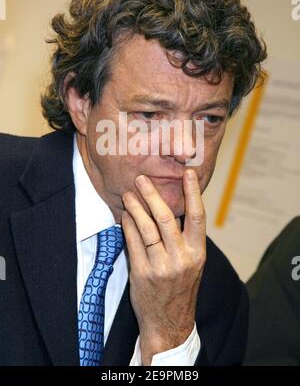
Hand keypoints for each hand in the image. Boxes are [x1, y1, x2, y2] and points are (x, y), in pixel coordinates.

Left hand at [121, 168, 205, 364]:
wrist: (169, 323)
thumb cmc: (180, 288)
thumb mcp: (192, 264)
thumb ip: (185, 238)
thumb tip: (173, 207)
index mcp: (198, 253)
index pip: (197, 217)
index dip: (193, 193)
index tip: (189, 173)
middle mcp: (182, 259)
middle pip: (167, 218)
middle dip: (153, 195)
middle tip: (142, 178)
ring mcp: (161, 267)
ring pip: (147, 228)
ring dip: (136, 207)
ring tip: (129, 193)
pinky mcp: (142, 273)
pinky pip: (134, 242)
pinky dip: (128, 225)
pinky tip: (125, 215)